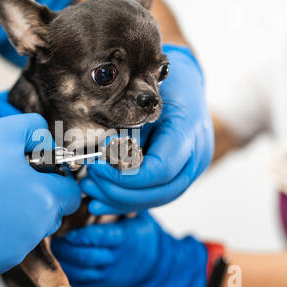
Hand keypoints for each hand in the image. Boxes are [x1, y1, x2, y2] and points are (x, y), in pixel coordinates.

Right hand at [0, 114, 80, 277]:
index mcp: (44, 199)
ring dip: (18, 214)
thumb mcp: (2, 131)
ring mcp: (14, 250)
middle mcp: (35, 230)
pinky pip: (5, 246)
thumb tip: (46, 140)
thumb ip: (34, 129)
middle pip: (51, 212)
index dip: (59, 179)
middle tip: (10, 181)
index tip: (42, 174)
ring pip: (28, 229)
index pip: (72, 193)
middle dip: (38, 196)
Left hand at [51, 211, 207, 286]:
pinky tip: (63, 258)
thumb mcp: (136, 216)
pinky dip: (68, 270)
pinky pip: (79, 281)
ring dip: (64, 258)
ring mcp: (107, 274)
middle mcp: (115, 258)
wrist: (155, 265)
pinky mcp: (101, 285)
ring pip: (79, 271)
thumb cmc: (140, 234)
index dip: (80, 234)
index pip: (99, 237)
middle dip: (66, 246)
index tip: (66, 228)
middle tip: (55, 234)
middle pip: (85, 256)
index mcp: (123, 238)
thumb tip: (97, 183)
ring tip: (56, 244)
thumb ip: (118, 203)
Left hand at [81, 45, 213, 213]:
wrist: (186, 86)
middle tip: (90, 181)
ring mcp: (192, 168)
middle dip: (119, 192)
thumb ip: (126, 126)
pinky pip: (156, 195)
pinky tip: (102, 201)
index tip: (96, 167)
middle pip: (160, 191)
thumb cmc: (165, 85)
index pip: (160, 169)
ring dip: (121, 199)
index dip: (125, 176)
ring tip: (91, 189)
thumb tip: (100, 154)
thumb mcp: (142, 98)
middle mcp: (196, 155)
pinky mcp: (180, 175)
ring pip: (158, 198)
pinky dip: (128, 200)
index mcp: (188, 130)